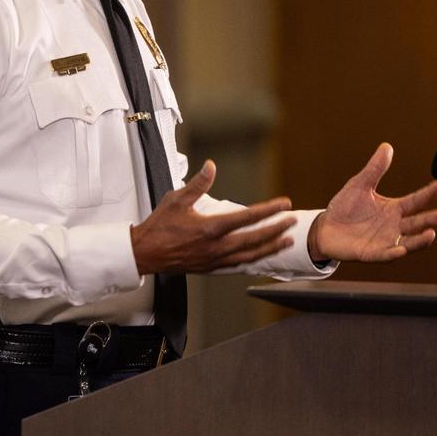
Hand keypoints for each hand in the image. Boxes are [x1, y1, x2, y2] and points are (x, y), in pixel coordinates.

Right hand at [131, 161, 296, 275]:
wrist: (145, 253)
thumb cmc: (158, 227)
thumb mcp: (176, 199)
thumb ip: (197, 184)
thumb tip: (211, 167)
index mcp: (210, 228)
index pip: (247, 217)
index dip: (268, 210)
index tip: (283, 204)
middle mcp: (216, 246)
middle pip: (255, 239)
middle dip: (276, 229)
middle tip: (291, 221)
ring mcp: (215, 260)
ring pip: (251, 255)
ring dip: (270, 247)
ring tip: (285, 241)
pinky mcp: (211, 268)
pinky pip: (239, 265)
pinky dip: (254, 260)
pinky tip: (261, 256)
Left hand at [308, 143, 436, 262]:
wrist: (326, 227)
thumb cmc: (345, 207)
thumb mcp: (360, 185)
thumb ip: (375, 169)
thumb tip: (387, 146)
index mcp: (394, 209)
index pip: (415, 201)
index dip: (427, 194)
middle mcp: (394, 226)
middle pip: (416, 223)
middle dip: (429, 220)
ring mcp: (385, 241)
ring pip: (408, 242)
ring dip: (420, 240)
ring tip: (431, 235)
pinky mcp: (372, 253)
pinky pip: (385, 254)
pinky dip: (394, 253)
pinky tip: (401, 249)